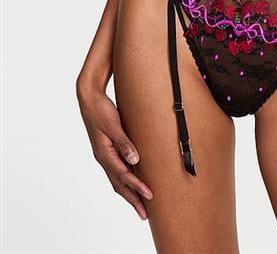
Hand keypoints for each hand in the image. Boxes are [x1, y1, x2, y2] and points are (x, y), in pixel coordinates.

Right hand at [76, 82, 152, 219]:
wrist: (89, 98)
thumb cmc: (101, 110)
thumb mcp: (113, 124)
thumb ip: (124, 142)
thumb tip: (135, 161)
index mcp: (104, 154)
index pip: (124, 176)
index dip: (137, 187)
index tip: (150, 196)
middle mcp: (104, 157)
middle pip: (119, 184)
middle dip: (132, 199)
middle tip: (145, 214)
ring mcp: (105, 155)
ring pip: (117, 180)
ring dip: (129, 193)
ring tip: (140, 204)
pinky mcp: (108, 149)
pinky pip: (117, 170)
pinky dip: (125, 180)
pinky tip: (133, 180)